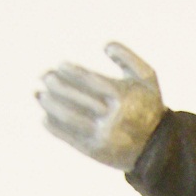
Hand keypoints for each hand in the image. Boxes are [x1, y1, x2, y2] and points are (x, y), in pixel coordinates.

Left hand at [37, 42, 164, 170]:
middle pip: (77, 98)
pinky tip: (44, 116)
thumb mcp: (148, 79)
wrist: (157, 147)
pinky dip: (53, 127)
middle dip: (57, 85)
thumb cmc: (148, 105)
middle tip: (44, 76)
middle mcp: (113, 117)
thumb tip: (105, 45)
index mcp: (125, 98)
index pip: (91, 81)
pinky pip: (69, 137)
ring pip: (70, 117)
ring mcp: (103, 135)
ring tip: (38, 94)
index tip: (59, 65)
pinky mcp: (95, 151)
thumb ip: (129, 58)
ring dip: (50, 105)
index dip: (72, 71)